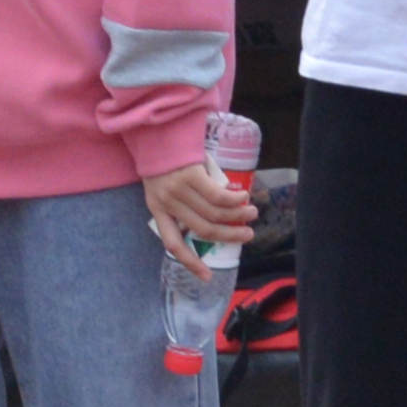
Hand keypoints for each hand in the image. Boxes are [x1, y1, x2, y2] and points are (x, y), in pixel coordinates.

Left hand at [144, 147, 256, 266]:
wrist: (154, 129)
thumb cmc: (162, 158)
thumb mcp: (162, 185)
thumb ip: (180, 202)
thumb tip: (210, 216)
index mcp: (157, 209)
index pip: (172, 243)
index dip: (191, 262)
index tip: (207, 277)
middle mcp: (167, 202)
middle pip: (203, 228)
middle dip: (229, 235)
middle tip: (248, 235)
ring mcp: (178, 189)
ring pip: (213, 212)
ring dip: (237, 216)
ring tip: (252, 214)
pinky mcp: (190, 174)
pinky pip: (217, 195)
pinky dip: (233, 200)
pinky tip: (244, 199)